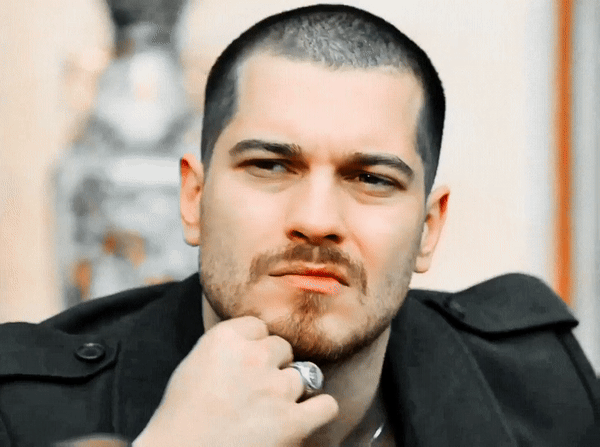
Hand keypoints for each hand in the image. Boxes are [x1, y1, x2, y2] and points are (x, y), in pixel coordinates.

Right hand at [133, 316, 338, 446]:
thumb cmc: (181, 416)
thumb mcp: (196, 362)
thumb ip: (228, 346)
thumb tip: (257, 340)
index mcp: (225, 338)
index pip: (258, 326)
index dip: (253, 346)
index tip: (244, 364)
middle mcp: (253, 357)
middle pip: (282, 347)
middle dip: (273, 365)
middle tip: (255, 389)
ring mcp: (275, 389)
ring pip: (304, 375)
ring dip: (290, 389)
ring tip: (271, 408)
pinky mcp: (292, 422)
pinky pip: (326, 405)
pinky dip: (318, 411)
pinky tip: (304, 416)